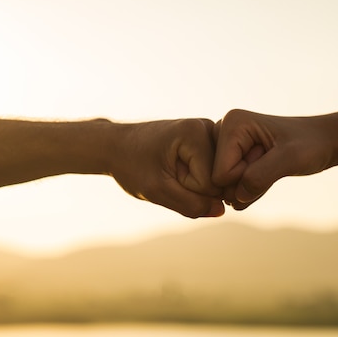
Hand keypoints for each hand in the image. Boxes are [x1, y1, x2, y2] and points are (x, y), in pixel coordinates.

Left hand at [109, 118, 223, 217]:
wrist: (116, 146)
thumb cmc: (131, 164)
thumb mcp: (156, 190)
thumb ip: (190, 205)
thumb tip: (221, 210)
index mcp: (196, 132)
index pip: (211, 183)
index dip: (186, 189)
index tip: (163, 172)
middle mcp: (210, 128)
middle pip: (219, 180)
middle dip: (193, 188)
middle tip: (167, 173)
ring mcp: (212, 135)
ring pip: (218, 179)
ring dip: (195, 185)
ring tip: (172, 170)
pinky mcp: (211, 144)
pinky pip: (214, 175)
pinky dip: (197, 180)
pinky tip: (180, 170)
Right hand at [212, 109, 331, 209]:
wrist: (323, 142)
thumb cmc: (311, 144)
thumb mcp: (290, 158)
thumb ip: (261, 176)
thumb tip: (236, 198)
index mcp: (232, 123)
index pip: (221, 175)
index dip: (247, 177)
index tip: (270, 157)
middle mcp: (223, 131)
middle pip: (220, 182)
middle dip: (247, 183)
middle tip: (272, 162)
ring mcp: (226, 145)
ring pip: (227, 188)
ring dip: (251, 187)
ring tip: (271, 165)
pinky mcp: (233, 157)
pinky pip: (233, 189)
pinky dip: (251, 190)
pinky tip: (266, 172)